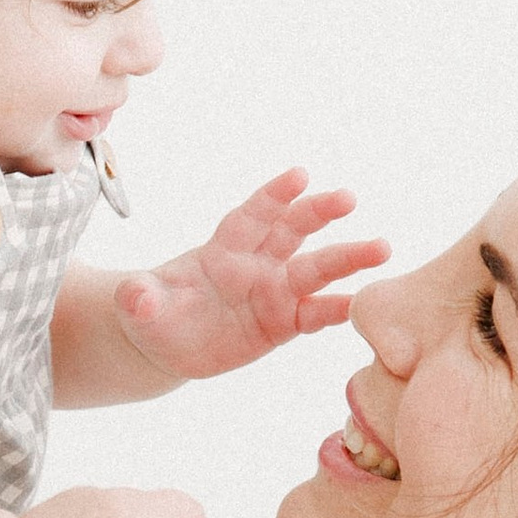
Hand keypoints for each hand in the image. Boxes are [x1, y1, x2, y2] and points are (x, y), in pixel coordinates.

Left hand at [110, 168, 388, 384]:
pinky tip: (364, 305)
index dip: (273, 195)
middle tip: (348, 198)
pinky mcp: (285, 323)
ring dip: (347, 259)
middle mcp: (256, 263)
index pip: (251, 215)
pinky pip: (316, 314)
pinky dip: (339, 310)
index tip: (299, 175)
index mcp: (223, 248)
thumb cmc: (155, 313)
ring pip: (315, 269)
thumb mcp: (139, 307)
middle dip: (318, 212)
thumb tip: (135, 297)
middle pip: (292, 230)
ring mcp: (275, 291)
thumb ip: (140, 298)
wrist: (169, 342)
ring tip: (382, 248)